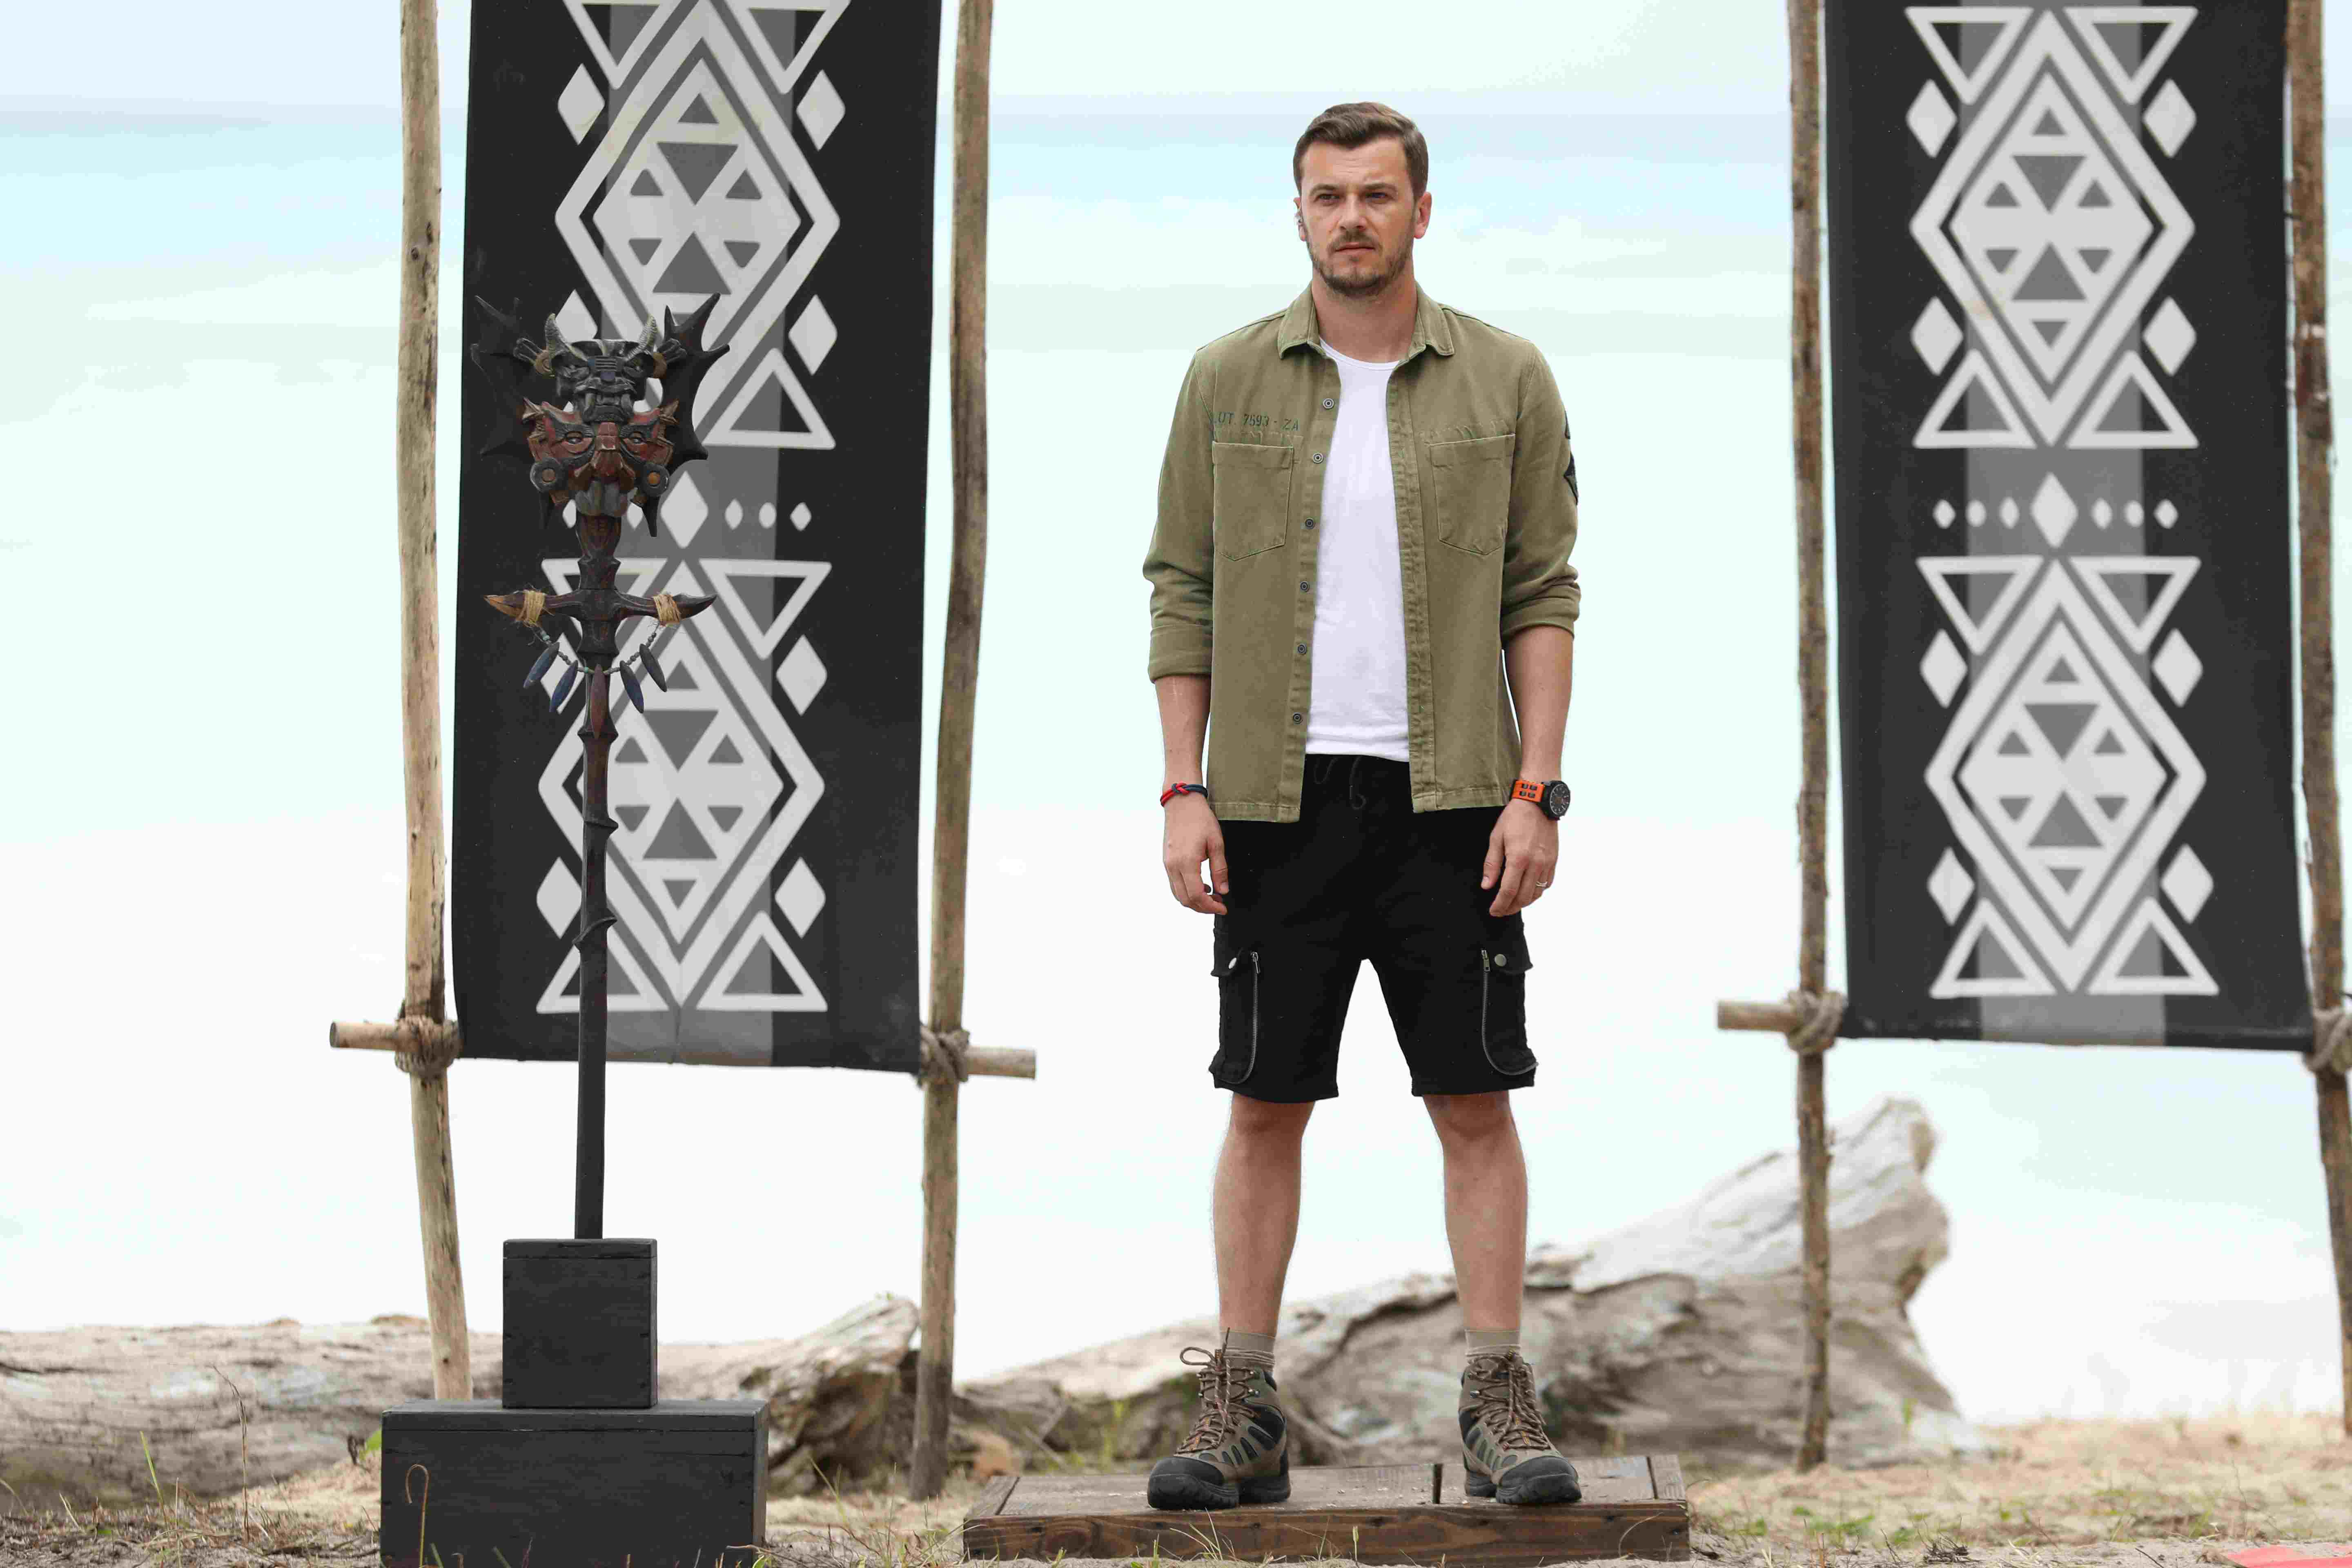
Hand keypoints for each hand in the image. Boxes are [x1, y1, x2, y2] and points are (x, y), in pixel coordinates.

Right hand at [1163, 793, 1228, 913]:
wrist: (1181, 803)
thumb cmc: (1200, 819)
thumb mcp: (1216, 843)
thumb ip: (1220, 869)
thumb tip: (1223, 890)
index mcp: (1186, 862)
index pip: (1196, 895)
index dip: (1210, 906)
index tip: (1222, 907)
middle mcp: (1173, 866)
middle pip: (1185, 899)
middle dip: (1203, 907)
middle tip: (1219, 904)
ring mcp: (1167, 864)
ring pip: (1178, 894)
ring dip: (1194, 901)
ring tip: (1211, 896)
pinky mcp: (1166, 861)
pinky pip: (1174, 884)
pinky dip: (1187, 891)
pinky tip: (1200, 885)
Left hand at [1482, 799, 1556, 916]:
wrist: (1538, 802)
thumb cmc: (1514, 818)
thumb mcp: (1496, 838)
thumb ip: (1492, 864)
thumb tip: (1487, 886)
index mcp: (1518, 858)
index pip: (1508, 891)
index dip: (1500, 905)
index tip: (1493, 911)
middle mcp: (1535, 863)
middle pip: (1523, 897)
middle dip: (1510, 908)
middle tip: (1501, 911)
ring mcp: (1547, 863)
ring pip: (1536, 893)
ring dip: (1524, 903)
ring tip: (1512, 904)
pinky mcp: (1554, 860)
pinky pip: (1547, 884)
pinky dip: (1536, 892)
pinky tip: (1528, 892)